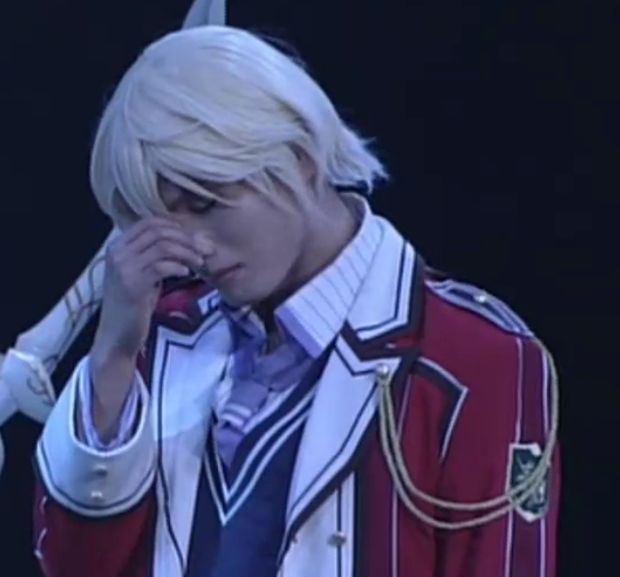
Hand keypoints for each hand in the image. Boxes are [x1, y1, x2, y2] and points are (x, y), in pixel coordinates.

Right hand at [92, 217, 209, 362]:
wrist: (117, 336)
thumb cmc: (134, 304)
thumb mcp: (144, 273)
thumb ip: (158, 255)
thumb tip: (193, 239)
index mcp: (118, 245)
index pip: (149, 221)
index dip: (176, 226)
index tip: (195, 238)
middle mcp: (118, 252)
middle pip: (158, 230)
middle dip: (186, 238)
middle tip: (204, 250)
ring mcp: (123, 267)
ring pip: (163, 246)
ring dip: (187, 252)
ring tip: (199, 263)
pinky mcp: (132, 284)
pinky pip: (161, 266)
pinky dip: (178, 267)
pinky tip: (187, 274)